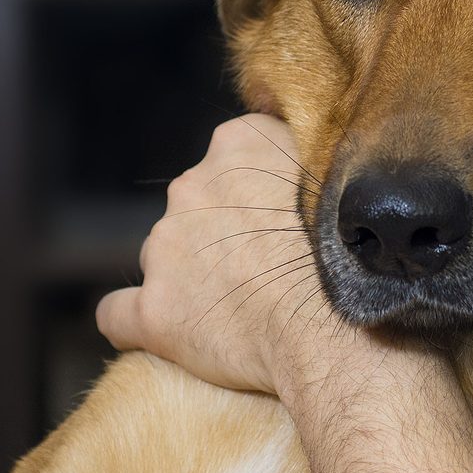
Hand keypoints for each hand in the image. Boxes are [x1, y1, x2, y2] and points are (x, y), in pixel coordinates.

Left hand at [98, 114, 472, 472]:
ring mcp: (164, 247)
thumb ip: (312, 151)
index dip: (259, 186)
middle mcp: (191, 184)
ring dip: (191, 273)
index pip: (235, 152)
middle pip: (198, 201)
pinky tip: (167, 331)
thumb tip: (315, 141)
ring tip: (237, 305)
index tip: (283, 214)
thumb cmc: (353, 249)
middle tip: (266, 262)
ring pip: (166, 254)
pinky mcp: (151, 310)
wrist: (338, 323)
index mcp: (237, 143)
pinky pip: (119, 313)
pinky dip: (141, 320)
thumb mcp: (345, 172)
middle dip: (221, 228)